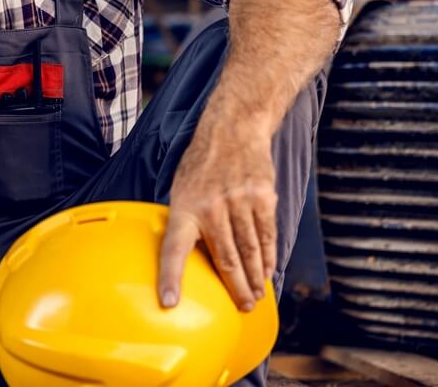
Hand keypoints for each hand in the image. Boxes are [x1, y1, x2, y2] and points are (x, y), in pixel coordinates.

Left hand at [157, 101, 277, 312]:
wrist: (234, 129)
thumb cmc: (203, 164)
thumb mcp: (182, 188)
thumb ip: (186, 220)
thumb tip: (188, 257)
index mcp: (184, 207)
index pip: (173, 248)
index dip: (170, 277)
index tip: (169, 302)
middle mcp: (211, 207)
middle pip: (225, 259)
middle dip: (235, 288)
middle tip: (242, 307)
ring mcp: (239, 202)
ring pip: (249, 251)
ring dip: (254, 278)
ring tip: (255, 296)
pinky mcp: (263, 197)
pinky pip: (267, 236)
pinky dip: (268, 257)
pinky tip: (267, 271)